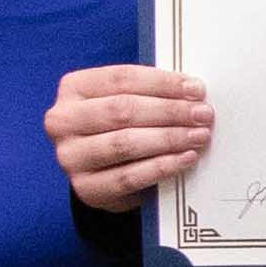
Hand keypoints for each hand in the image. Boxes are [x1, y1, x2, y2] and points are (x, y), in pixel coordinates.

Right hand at [47, 63, 214, 212]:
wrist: (101, 171)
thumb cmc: (118, 127)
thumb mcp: (125, 101)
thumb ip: (149, 92)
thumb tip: (193, 91)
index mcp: (74, 88)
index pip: (121, 78)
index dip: (162, 83)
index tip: (195, 89)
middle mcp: (63, 121)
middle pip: (123, 110)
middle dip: (170, 111)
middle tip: (202, 114)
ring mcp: (70, 157)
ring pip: (125, 143)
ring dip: (169, 138)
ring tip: (199, 135)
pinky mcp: (85, 188)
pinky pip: (129, 177)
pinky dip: (162, 167)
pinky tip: (185, 159)